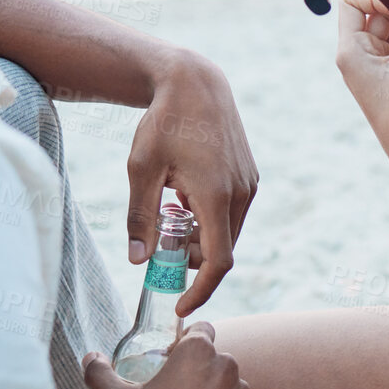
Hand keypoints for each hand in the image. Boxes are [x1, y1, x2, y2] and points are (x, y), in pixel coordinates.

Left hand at [126, 51, 259, 316]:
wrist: (196, 83)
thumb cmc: (164, 123)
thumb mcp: (141, 169)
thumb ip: (140, 217)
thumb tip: (138, 260)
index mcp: (216, 195)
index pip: (218, 262)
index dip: (201, 290)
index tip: (180, 306)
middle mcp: (241, 193)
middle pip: (222, 249)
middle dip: (194, 262)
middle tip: (161, 254)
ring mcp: (249, 183)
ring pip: (228, 231)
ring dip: (202, 239)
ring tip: (170, 216)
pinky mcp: (249, 175)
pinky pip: (232, 212)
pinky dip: (211, 220)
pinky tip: (184, 198)